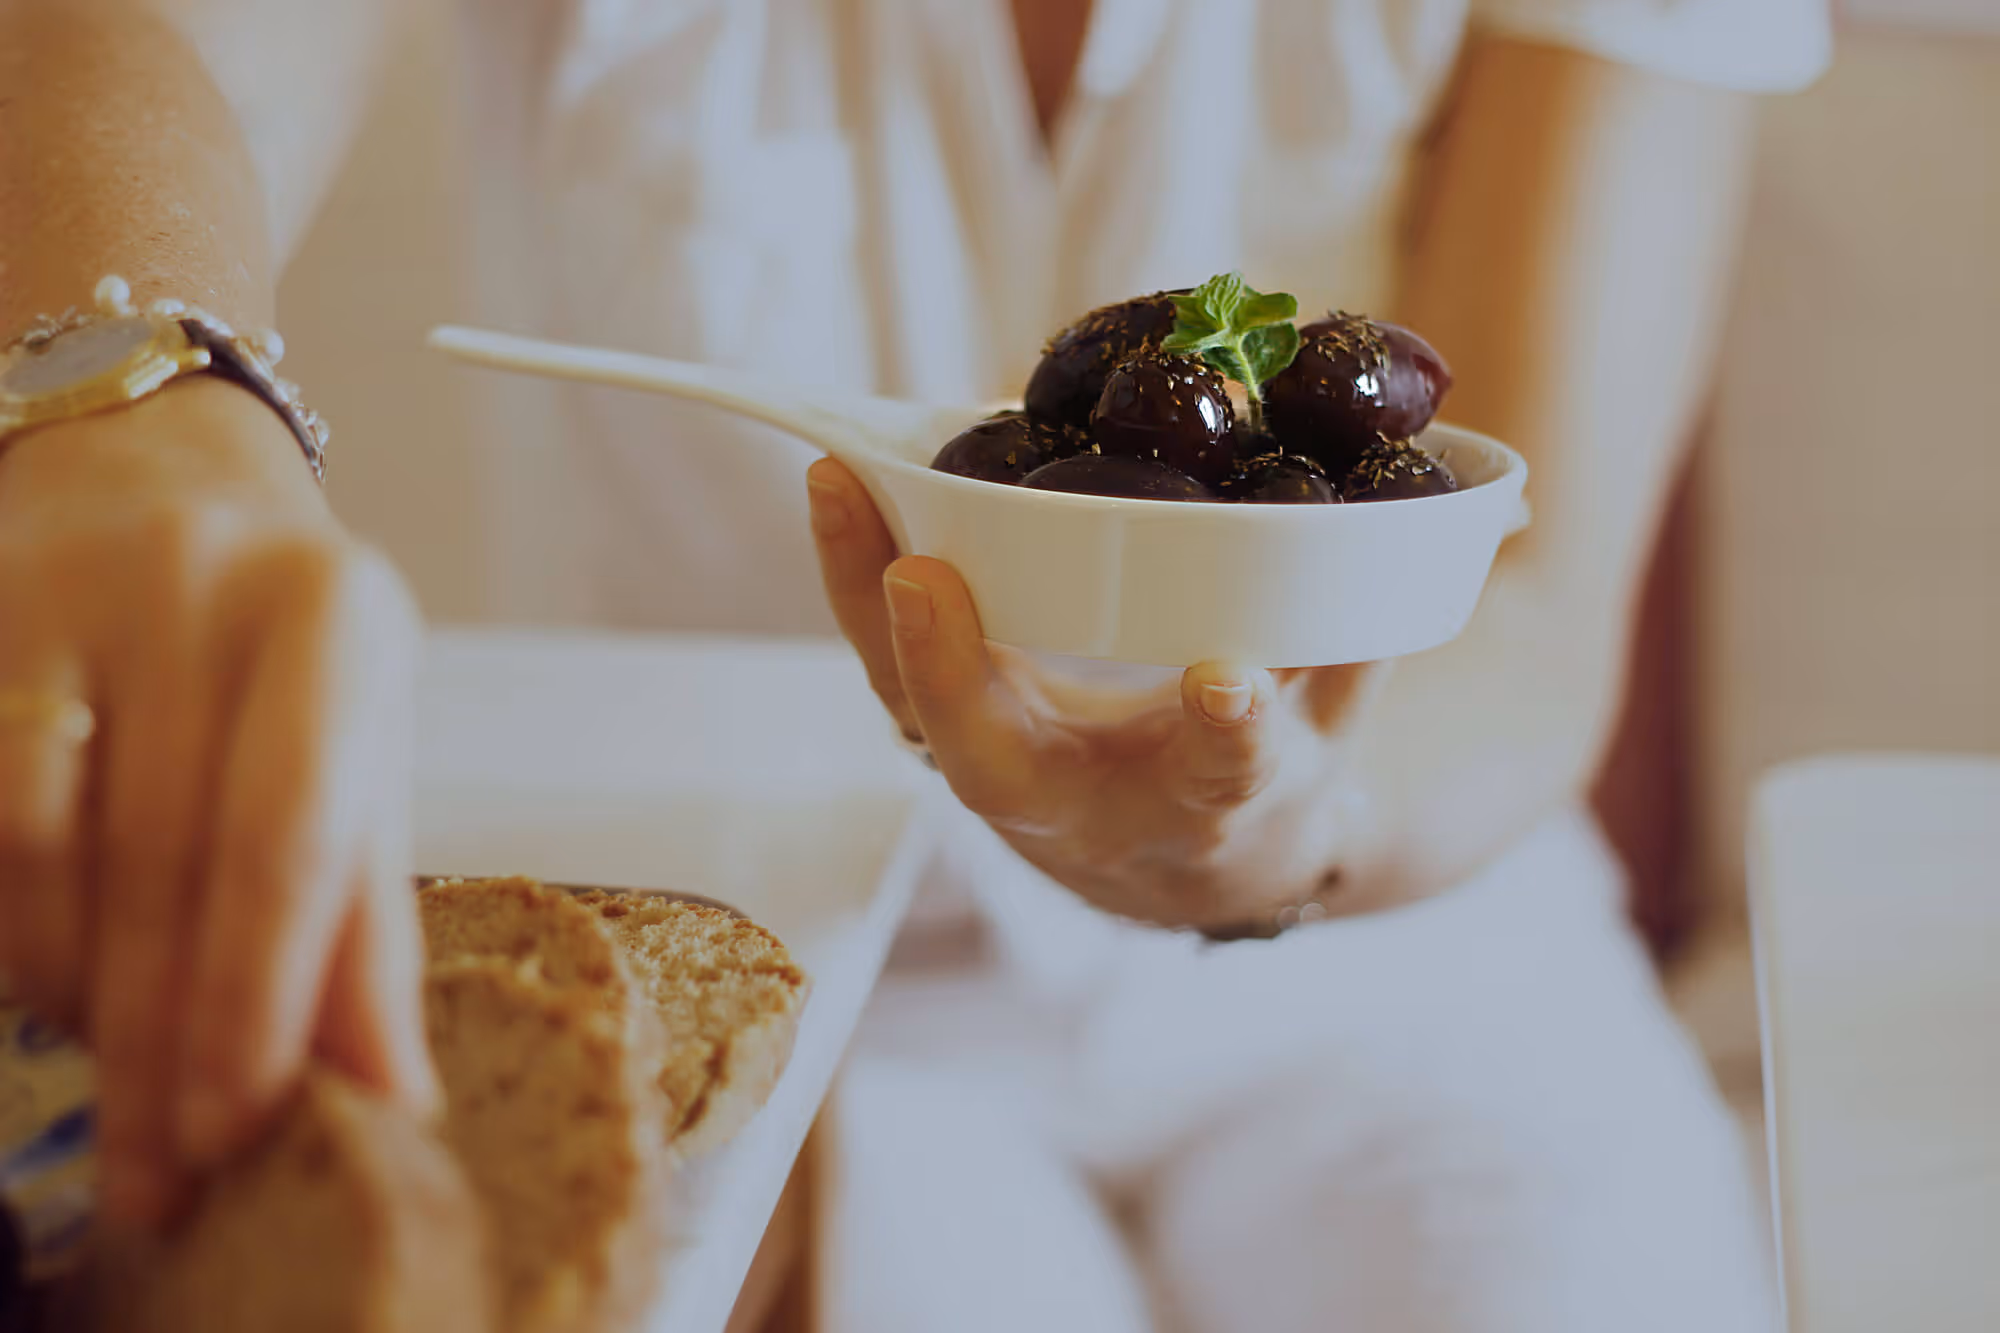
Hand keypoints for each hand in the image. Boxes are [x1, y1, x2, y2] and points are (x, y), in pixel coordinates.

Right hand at [0, 379, 434, 1227]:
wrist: (153, 473)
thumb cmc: (284, 648)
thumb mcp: (360, 752)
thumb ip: (362, 915)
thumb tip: (384, 1091)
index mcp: (337, 619)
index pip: (293, 838)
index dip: (258, 999)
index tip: (240, 1129)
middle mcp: (204, 590)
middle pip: (171, 867)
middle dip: (169, 1043)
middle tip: (171, 1173)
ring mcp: (67, 599)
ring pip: (53, 863)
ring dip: (89, 1004)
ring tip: (127, 1080)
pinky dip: (22, 937)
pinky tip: (56, 986)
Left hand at [806, 458, 1386, 929]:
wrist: (1180, 868)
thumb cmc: (1257, 780)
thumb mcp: (1326, 730)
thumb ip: (1368, 638)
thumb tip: (1463, 511)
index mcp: (1201, 809)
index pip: (1219, 780)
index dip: (1226, 736)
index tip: (1229, 681)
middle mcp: (1083, 810)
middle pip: (994, 765)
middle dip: (950, 675)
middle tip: (915, 573)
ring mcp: (1003, 774)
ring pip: (912, 707)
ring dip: (865, 600)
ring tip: (837, 487)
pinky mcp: (954, 727)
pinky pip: (888, 660)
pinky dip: (857, 578)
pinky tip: (837, 488)